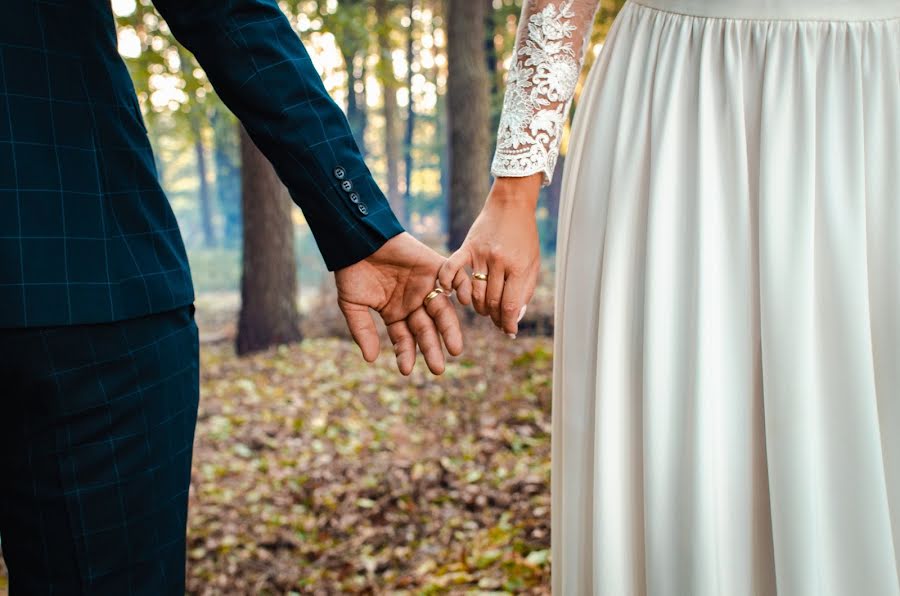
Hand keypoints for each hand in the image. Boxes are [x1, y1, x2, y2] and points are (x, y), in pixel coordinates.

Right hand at [335, 232, 462, 374]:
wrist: (358, 238)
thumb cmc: (352, 270)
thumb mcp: (353, 305)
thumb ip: (363, 330)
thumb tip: (371, 360)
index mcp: (396, 314)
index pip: (404, 339)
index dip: (405, 354)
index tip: (406, 371)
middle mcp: (414, 303)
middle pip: (427, 329)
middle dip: (432, 348)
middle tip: (438, 368)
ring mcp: (426, 285)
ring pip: (442, 311)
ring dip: (449, 329)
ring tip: (454, 348)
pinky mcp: (436, 266)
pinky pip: (453, 280)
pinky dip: (461, 289)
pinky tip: (464, 303)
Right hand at [438, 174, 541, 336]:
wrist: (511, 205)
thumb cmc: (525, 236)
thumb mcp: (533, 263)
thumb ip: (525, 290)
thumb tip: (514, 318)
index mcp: (518, 266)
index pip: (509, 305)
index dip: (508, 323)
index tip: (509, 331)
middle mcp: (499, 261)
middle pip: (491, 302)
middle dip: (495, 317)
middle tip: (497, 320)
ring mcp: (481, 254)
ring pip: (474, 292)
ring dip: (479, 307)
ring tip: (485, 309)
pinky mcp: (467, 247)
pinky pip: (453, 269)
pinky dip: (450, 284)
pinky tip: (452, 295)